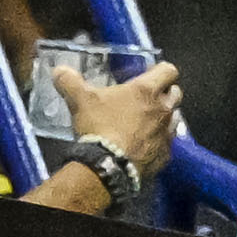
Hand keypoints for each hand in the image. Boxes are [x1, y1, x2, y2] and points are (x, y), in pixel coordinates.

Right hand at [59, 56, 183, 185]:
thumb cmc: (99, 128)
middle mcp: (162, 109)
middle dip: (165, 94)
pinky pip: (167, 145)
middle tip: (148, 100)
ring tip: (147, 124)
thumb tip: (59, 71)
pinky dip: (159, 143)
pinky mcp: (164, 155)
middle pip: (176, 93)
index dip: (162, 71)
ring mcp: (166, 133)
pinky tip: (145, 147)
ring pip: (174, 119)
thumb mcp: (81, 101)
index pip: (169, 70)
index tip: (151, 75)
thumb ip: (70, 82)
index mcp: (146, 90)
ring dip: (164, 119)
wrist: (107, 167)